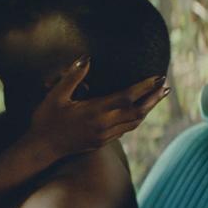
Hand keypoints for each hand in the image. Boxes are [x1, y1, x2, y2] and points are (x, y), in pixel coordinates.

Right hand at [21, 56, 169, 160]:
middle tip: (166, 87)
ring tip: (157, 97)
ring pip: (134, 123)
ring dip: (147, 109)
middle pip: (137, 111)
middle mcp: (103, 125)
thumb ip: (73, 76)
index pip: (126, 97)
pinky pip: (125, 130)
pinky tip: (138, 112)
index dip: (144, 87)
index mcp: (95, 111)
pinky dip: (135, 119)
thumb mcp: (56, 95)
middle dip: (153, 99)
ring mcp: (103, 135)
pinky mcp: (101, 142)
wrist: (42, 148)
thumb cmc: (46, 119)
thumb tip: (87, 58)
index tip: (158, 77)